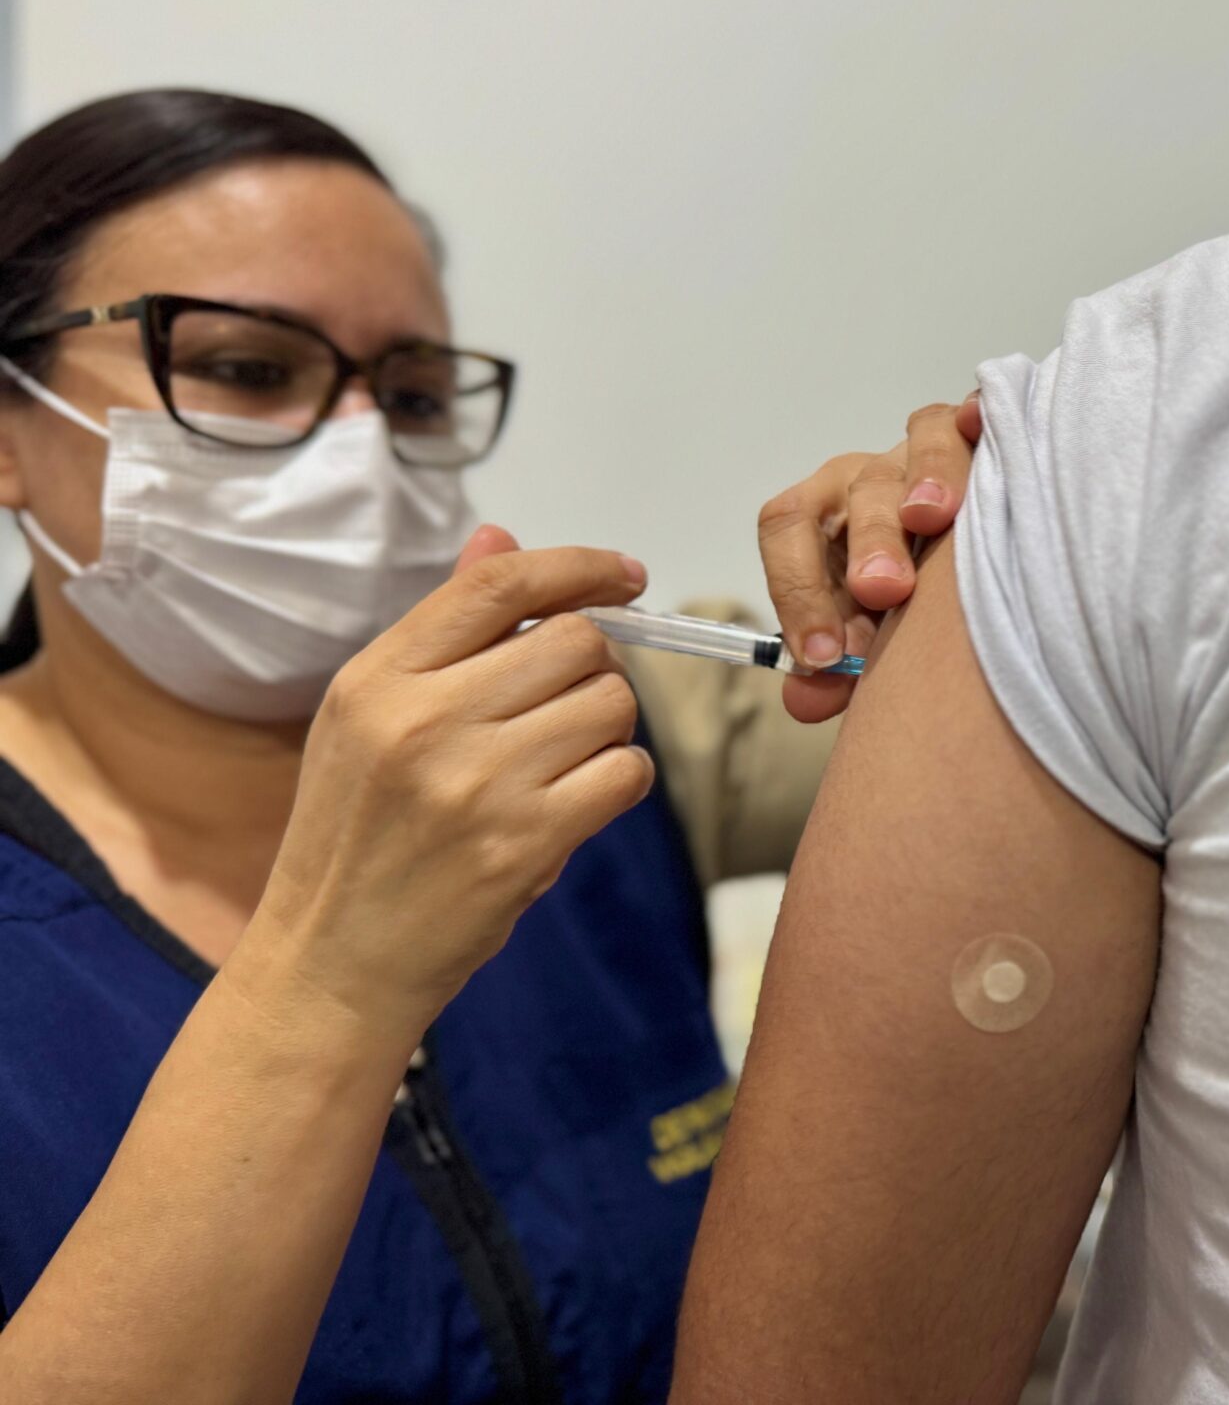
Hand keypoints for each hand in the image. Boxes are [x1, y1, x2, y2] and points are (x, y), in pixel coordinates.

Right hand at [242, 525, 656, 1042]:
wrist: (334, 961)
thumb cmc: (359, 835)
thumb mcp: (369, 720)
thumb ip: (445, 630)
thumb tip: (500, 536)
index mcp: (378, 678)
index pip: (499, 584)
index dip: (577, 565)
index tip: (623, 573)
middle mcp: (422, 720)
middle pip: (575, 641)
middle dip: (593, 667)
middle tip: (567, 709)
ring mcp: (475, 783)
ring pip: (610, 703)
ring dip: (609, 728)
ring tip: (562, 762)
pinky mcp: (523, 843)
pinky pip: (625, 773)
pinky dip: (619, 781)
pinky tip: (578, 803)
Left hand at [757, 394, 981, 722]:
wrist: (974, 568)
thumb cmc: (912, 606)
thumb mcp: (871, 642)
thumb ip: (837, 672)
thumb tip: (804, 700)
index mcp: (827, 519)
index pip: (787, 528)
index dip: (796, 588)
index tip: (822, 654)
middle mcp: (873, 478)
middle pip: (858, 489)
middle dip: (868, 541)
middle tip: (882, 592)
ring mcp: (931, 451)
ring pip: (922, 440)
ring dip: (927, 475)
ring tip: (934, 517)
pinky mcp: (986, 436)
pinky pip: (981, 412)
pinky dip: (980, 414)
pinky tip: (984, 427)